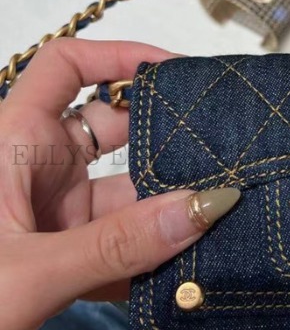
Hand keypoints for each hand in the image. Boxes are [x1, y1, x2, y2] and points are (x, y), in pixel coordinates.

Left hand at [0, 39, 239, 329]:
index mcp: (14, 142)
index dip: (120, 55)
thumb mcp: (28, 271)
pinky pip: (120, 245)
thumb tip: (210, 205)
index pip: (66, 66)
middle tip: (229, 158)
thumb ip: (118, 245)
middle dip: (169, 146)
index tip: (182, 73)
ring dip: (167, 216)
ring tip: (226, 222)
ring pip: (125, 197)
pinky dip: (151, 260)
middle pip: (115, 133)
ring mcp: (52, 215)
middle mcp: (36, 168)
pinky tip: (189, 274)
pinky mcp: (63, 257)